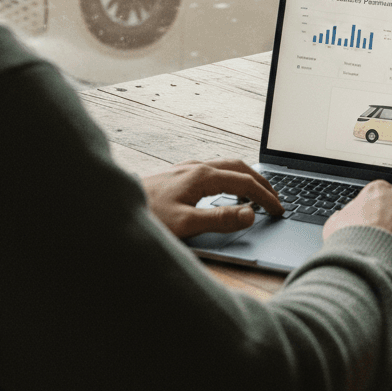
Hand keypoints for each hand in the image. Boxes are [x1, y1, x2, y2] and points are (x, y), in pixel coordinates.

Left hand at [140, 159, 282, 238]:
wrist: (112, 206)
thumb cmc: (147, 217)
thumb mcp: (186, 224)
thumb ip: (220, 220)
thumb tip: (251, 214)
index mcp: (203, 176)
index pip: (246, 183)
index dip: (266, 198)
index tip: (279, 211)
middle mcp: (196, 167)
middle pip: (239, 167)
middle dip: (261, 181)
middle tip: (276, 198)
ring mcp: (186, 169)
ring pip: (226, 165)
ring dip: (245, 176)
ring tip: (256, 192)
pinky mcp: (178, 175)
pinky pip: (213, 170)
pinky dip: (229, 178)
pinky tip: (223, 190)